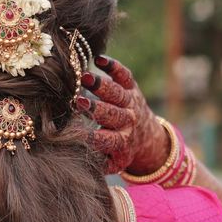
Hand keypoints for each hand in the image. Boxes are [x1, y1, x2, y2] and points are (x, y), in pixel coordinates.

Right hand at [80, 55, 169, 175]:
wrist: (146, 136)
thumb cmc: (119, 150)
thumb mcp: (112, 162)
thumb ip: (98, 163)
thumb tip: (76, 158)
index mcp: (121, 142)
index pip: (107, 140)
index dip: (95, 137)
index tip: (80, 133)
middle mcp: (127, 121)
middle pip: (112, 114)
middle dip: (96, 108)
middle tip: (79, 101)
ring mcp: (130, 102)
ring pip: (116, 92)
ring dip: (101, 85)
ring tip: (84, 76)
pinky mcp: (131, 87)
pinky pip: (124, 75)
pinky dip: (113, 66)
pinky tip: (99, 59)